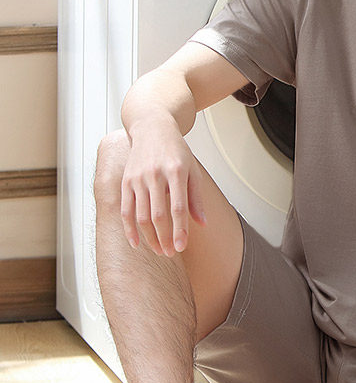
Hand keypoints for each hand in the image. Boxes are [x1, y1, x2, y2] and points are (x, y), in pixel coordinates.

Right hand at [120, 121, 205, 255]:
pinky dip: (129, 229)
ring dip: (150, 238)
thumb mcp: (193, 170)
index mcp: (176, 171)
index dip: (180, 230)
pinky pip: (125, 210)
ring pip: (141, 216)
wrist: (152, 128)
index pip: (178, 207)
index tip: (182, 247)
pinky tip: (136, 243)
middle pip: (158, 215)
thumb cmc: (176, 151)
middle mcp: (155, 175)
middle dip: (164, 238)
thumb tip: (202, 224)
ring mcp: (138, 178)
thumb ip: (197, 198)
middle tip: (171, 253)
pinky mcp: (126, 182)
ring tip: (160, 250)